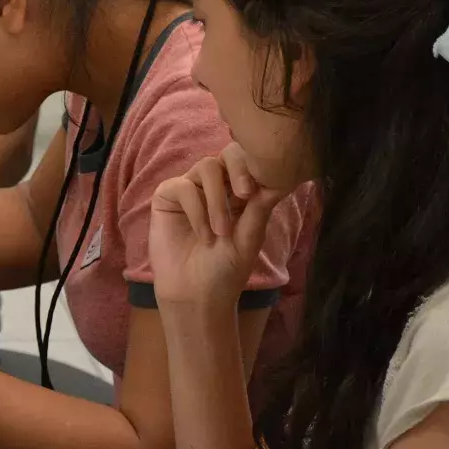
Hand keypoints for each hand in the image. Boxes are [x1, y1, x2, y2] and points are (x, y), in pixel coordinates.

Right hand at [149, 143, 285, 308]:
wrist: (196, 295)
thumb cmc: (226, 270)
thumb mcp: (249, 238)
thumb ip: (260, 208)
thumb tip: (281, 179)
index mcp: (240, 192)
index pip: (248, 160)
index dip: (255, 165)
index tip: (259, 189)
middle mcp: (216, 185)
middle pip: (227, 154)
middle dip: (238, 170)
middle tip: (245, 194)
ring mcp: (191, 189)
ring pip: (206, 166)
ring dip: (217, 200)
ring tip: (220, 232)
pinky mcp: (167, 197)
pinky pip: (183, 186)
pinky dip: (196, 211)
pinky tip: (203, 236)